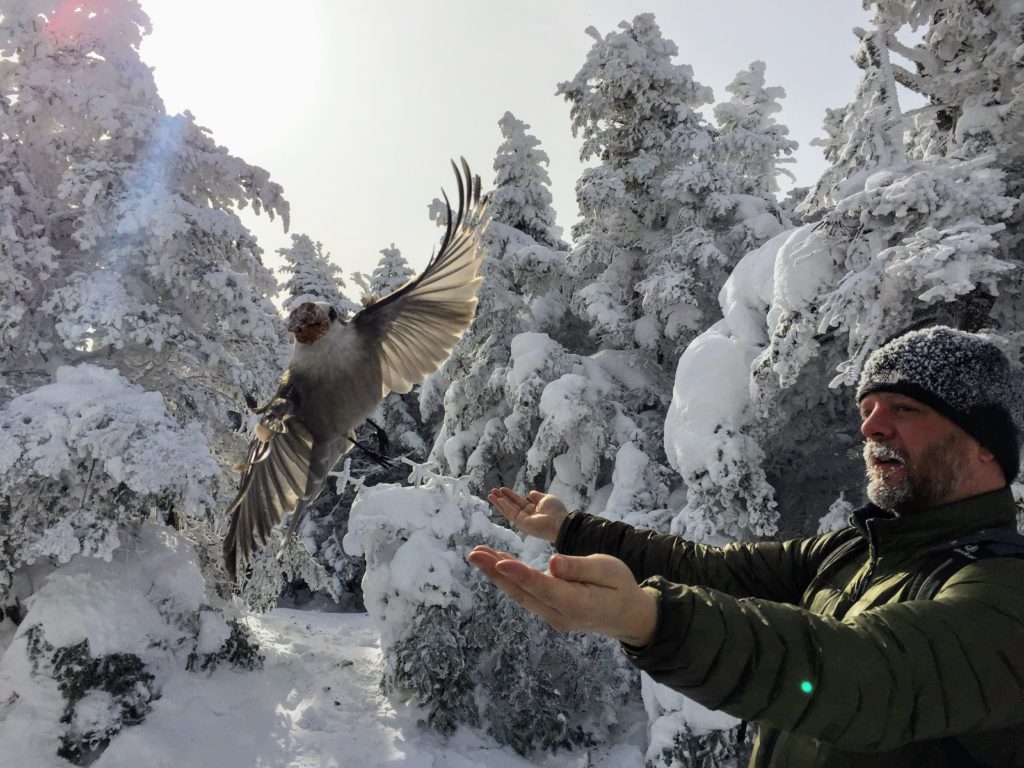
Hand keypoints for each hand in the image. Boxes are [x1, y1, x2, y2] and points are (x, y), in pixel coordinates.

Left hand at [466, 545, 657, 646]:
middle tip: (474, 553)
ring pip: (520, 595)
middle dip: (495, 572)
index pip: (542, 587)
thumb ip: (579, 567)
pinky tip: (497, 564)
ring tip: (478, 554)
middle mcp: (558, 614)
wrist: (627, 616)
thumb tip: (553, 563)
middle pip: (522, 593)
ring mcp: (551, 616)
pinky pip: (525, 595)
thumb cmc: (620, 587)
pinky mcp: (549, 611)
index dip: (519, 574)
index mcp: (575, 603)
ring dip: (497, 575)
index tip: (497, 561)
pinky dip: (510, 579)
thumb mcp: (608, 570)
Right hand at [487, 487, 567, 542]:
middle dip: (502, 498)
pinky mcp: (521, 524)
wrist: (559, 523)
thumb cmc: (556, 511)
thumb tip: (530, 493)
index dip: (510, 495)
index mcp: (534, 510)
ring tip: (490, 494)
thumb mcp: (546, 499)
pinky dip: (504, 507)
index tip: (502, 489)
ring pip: (508, 510)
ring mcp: (523, 520)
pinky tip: (498, 499)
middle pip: (511, 505)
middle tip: (492, 491)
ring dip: (499, 502)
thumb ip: (537, 496)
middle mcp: (527, 515)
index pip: (519, 501)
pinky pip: (511, 514)